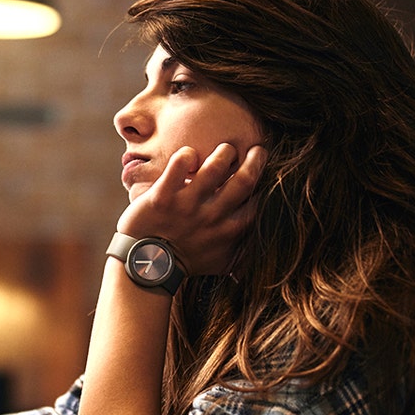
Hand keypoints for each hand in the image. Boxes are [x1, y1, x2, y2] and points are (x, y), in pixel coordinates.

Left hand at [117, 143, 266, 275]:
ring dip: (225, 152)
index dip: (267, 182)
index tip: (266, 172)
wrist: (147, 265)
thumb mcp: (222, 262)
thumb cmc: (187, 262)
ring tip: (226, 150)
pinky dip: (187, 155)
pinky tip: (189, 156)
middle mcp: (212, 217)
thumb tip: (262, 251)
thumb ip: (244, 255)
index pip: (260, 201)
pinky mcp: (163, 197)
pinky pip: (179, 166)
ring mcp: (187, 205)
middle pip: (245, 179)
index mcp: (230, 230)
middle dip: (256, 159)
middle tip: (257, 149)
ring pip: (215, 167)